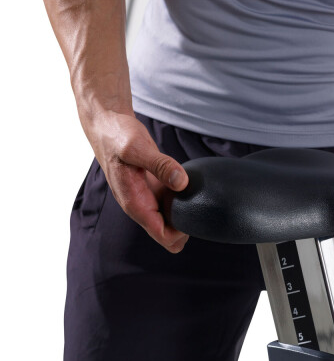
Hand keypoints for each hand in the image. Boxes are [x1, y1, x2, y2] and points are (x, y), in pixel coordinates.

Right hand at [85, 109, 189, 251]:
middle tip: (199, 207)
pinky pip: (171, 206)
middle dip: (186, 229)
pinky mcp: (154, 189)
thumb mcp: (137, 147)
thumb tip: (182, 183)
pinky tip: (191, 189)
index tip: (193, 214)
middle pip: (169, 236)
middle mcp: (141, 206)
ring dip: (185, 217)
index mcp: (135, 204)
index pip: (162, 236)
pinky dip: (183, 203)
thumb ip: (160, 165)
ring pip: (171, 223)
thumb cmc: (117, 135)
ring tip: (197, 198)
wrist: (108, 124)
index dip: (181, 233)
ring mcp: (148, 199)